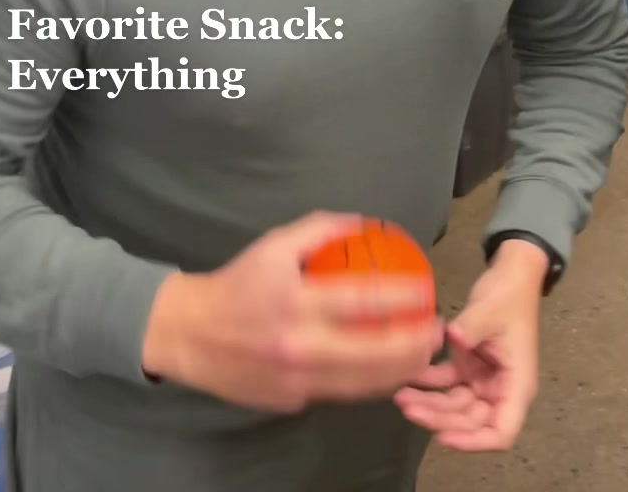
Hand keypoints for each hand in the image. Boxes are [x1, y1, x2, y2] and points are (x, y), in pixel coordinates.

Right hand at [142, 211, 442, 412]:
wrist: (190, 335)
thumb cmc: (237, 284)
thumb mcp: (274, 245)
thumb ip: (319, 230)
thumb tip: (363, 224)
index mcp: (296, 302)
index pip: (361, 300)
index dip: (400, 297)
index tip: (427, 290)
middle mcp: (300, 346)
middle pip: (373, 354)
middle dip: (413, 346)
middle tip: (437, 331)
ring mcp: (298, 381)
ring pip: (363, 384)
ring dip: (400, 371)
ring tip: (423, 356)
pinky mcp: (294, 402)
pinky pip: (340, 392)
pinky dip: (367, 382)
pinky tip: (386, 370)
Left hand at [393, 239, 545, 450]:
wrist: (510, 274)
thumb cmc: (509, 295)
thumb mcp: (490, 310)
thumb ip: (471, 328)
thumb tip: (453, 338)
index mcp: (517, 384)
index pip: (501, 431)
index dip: (474, 442)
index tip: (444, 438)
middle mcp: (501, 388)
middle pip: (471, 421)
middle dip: (439, 419)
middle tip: (408, 407)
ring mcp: (484, 378)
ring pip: (455, 405)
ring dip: (430, 403)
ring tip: (401, 396)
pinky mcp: (469, 365)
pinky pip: (447, 382)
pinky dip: (429, 381)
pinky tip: (409, 376)